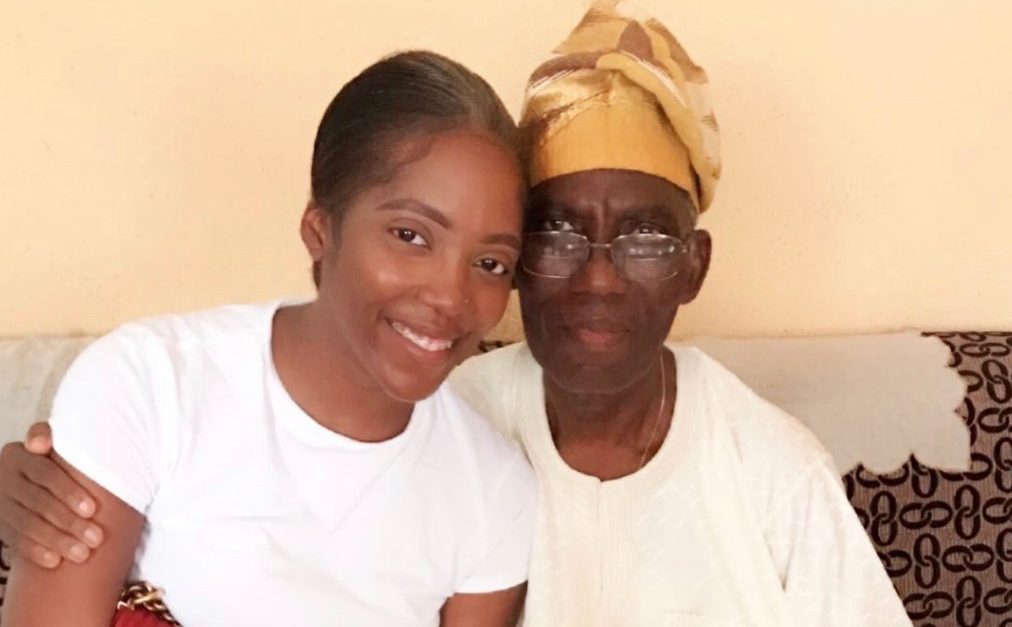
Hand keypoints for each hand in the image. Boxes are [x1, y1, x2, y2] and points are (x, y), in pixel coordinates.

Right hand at [0, 423, 102, 567]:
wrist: (24, 478)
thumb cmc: (52, 459)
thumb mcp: (53, 445)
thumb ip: (48, 437)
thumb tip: (40, 444)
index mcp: (19, 455)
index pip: (45, 474)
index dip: (69, 492)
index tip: (92, 509)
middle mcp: (4, 478)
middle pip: (39, 502)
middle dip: (69, 522)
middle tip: (96, 538)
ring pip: (27, 525)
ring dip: (56, 541)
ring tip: (83, 554)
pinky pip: (14, 540)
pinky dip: (35, 552)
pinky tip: (55, 562)